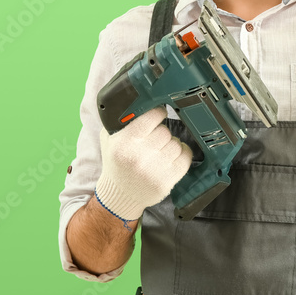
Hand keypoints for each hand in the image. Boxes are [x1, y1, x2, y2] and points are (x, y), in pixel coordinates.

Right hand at [94, 106, 191, 224]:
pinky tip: (171, 156)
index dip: (157, 113)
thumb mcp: (109, 138)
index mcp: (124, 143)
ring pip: (176, 144)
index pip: (151, 117)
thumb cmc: (116, 163)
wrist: (119, 195)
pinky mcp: (167, 181)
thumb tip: (140, 99)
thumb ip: (121, 119)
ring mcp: (154, 170)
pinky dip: (182, 154)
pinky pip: (185, 158)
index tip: (159, 114)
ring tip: (161, 150)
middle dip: (161, 132)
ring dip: (171, 144)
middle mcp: (138, 157)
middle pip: (165, 131)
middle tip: (154, 138)